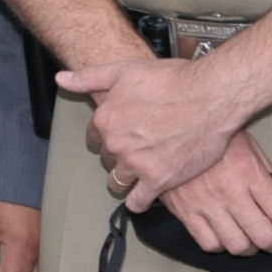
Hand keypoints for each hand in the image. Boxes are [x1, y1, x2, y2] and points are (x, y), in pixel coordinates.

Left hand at [59, 56, 241, 209]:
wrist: (209, 96)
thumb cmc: (172, 79)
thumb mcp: (125, 70)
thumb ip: (89, 78)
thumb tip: (61, 79)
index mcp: (106, 118)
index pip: (94, 137)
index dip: (107, 136)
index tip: (119, 136)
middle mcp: (116, 143)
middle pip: (107, 158)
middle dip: (118, 155)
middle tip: (137, 149)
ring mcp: (137, 163)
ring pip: (118, 181)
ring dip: (125, 179)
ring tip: (139, 173)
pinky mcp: (159, 180)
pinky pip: (138, 201)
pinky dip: (138, 201)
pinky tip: (144, 195)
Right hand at [156, 132, 271, 256]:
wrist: (168, 126)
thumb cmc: (213, 134)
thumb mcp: (248, 145)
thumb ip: (267, 173)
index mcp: (249, 172)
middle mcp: (230, 191)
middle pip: (264, 236)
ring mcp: (205, 203)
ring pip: (238, 246)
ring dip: (250, 248)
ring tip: (251, 240)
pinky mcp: (184, 210)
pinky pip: (209, 244)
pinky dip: (221, 245)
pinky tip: (224, 235)